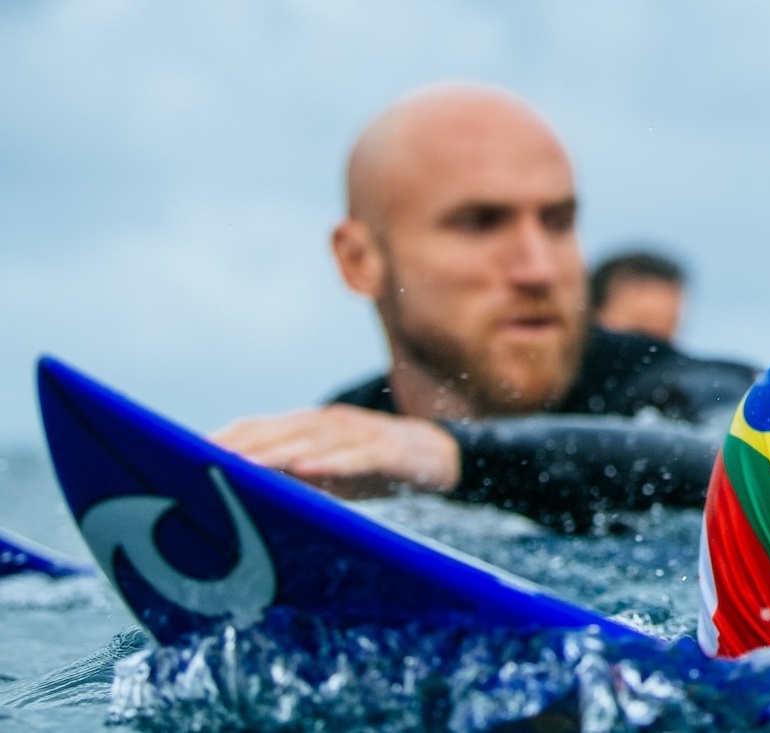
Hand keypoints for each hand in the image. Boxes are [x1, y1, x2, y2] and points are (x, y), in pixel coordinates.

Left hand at [212, 405, 461, 498]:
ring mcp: (359, 433)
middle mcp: (328, 423)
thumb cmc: (369, 468)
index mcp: (308, 427)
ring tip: (244, 466)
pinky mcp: (388, 449)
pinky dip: (332, 462)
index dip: (223, 438)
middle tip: (202, 462)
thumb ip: (287, 478)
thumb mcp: (324, 473)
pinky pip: (357, 456)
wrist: (437, 454)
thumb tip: (236, 497)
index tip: (181, 453)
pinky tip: (309, 470)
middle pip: (278, 431)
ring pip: (312, 441)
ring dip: (276, 453)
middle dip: (240, 446)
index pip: (257, 428)